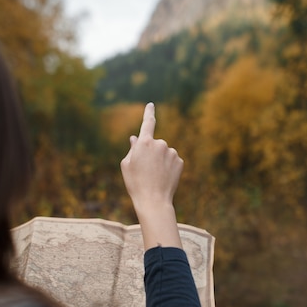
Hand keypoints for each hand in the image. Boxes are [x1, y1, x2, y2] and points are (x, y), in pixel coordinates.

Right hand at [120, 102, 183, 249]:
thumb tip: (135, 138)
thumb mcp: (127, 165)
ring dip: (160, 160)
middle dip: (151, 153)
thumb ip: (133, 149)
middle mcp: (160, 143)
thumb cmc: (135, 183)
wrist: (154, 200)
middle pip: (155, 144)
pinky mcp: (180, 161)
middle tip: (145, 170)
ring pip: (164, 153)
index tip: (151, 105)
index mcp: (144, 142)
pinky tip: (164, 178)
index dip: (149, 113)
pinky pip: (172, 160)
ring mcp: (172, 152)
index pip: (148, 123)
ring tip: (154, 176)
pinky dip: (169, 167)